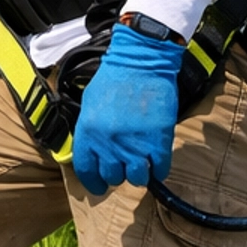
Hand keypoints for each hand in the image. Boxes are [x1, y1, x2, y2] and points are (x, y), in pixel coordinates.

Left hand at [70, 23, 183, 195]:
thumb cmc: (114, 78)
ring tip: (142, 162)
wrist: (141, 60)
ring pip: (137, 178)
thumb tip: (91, 150)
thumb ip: (88, 130)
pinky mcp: (158, 141)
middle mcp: (108, 144)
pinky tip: (158, 161)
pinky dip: (159, 169)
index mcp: (87, 134)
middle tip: (125, 163)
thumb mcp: (89, 104)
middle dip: (119, 173)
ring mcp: (134, 144)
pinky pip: (159, 170)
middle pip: (113, 176)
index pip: (87, 172)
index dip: (94, 183)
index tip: (100, 186)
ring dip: (140, 173)